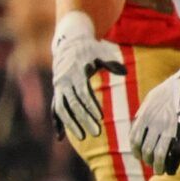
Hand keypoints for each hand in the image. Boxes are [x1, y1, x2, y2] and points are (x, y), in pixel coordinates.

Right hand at [51, 12, 123, 140]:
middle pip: (73, 104)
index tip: (100, 118)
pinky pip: (55, 110)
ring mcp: (58, 88)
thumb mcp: (101, 53)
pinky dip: (57, 123)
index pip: (83, 93)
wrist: (68, 42)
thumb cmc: (90, 49)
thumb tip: (124, 72)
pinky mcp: (57, 92)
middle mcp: (64, 82)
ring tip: (82, 137)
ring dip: (71, 124)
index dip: (91, 106)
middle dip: (84, 119)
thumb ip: (111, 64)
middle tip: (96, 133)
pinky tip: (60, 138)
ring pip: (62, 109)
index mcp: (75, 73)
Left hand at [131, 45, 179, 175]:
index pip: (134, 140)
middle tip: (153, 166)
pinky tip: (172, 169)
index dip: (136, 151)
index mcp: (145, 115)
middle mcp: (154, 123)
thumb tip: (139, 122)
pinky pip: (175, 153)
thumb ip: (145, 111)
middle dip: (148, 161)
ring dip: (158, 166)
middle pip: (145, 149)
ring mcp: (169, 127)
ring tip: (161, 171)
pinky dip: (172, 164)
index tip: (140, 156)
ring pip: (159, 154)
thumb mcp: (153, 96)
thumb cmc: (176, 87)